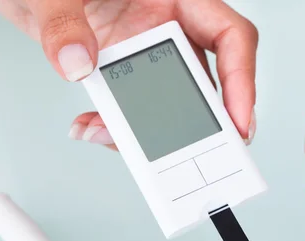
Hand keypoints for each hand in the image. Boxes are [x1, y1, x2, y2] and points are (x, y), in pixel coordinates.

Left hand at [0, 0, 257, 144]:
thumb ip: (63, 23)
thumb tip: (78, 64)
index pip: (229, 35)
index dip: (241, 79)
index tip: (238, 121)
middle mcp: (166, 25)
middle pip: (207, 81)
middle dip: (206, 124)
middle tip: (201, 154)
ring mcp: (145, 50)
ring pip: (170, 103)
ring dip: (152, 134)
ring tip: (129, 146)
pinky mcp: (122, 69)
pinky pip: (133, 109)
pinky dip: (116, 128)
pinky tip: (92, 129)